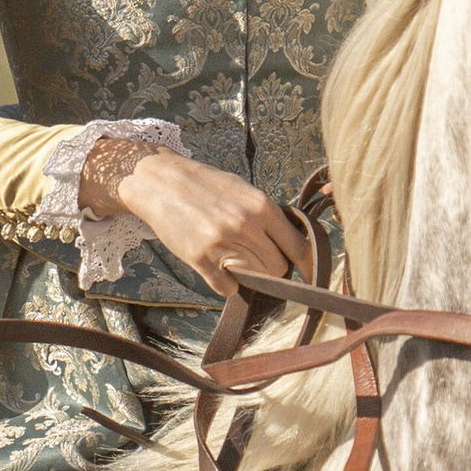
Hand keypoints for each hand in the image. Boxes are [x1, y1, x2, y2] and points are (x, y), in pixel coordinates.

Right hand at [82, 139, 308, 293]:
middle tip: (257, 259)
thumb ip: (267, 215)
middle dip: (272, 269)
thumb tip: (292, 243)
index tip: (310, 276)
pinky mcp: (201, 259)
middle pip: (278, 268)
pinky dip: (226, 284)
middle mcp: (245, 225)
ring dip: (251, 277)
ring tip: (236, 261)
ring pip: (256, 279)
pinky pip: (227, 288)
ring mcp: (222, 244)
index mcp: (261, 206)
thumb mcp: (243, 191)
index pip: (298, 247)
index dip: (306, 265)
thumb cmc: (205, 186)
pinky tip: (218, 268)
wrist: (160, 182)